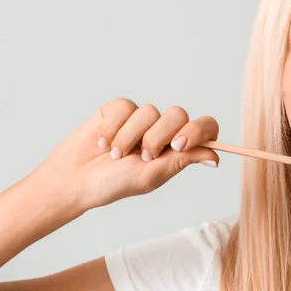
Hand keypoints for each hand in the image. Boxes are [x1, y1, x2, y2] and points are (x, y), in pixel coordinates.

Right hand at [34, 98, 219, 212]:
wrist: (75, 179)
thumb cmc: (114, 183)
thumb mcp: (152, 175)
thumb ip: (183, 160)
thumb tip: (215, 158)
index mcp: (177, 147)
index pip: (204, 127)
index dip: (197, 130)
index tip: (178, 144)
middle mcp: (162, 129)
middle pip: (178, 114)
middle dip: (158, 136)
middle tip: (141, 156)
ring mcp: (140, 118)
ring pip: (149, 110)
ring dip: (129, 137)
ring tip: (114, 155)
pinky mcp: (118, 109)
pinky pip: (125, 107)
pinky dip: (112, 128)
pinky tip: (102, 142)